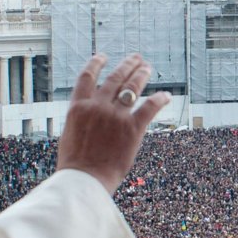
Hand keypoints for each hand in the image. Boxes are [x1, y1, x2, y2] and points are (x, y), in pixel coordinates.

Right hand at [57, 54, 169, 192]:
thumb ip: (81, 119)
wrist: (85, 181)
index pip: (87, 77)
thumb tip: (87, 112)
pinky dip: (160, 99)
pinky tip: (166, 96)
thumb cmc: (75, 165)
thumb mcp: (70, 134)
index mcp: (78, 107)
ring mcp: (116, 116)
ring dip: (141, 75)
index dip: (97, 63)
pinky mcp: (133, 128)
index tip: (104, 56)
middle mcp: (97, 106)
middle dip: (127, 65)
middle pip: (115, 78)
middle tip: (136, 58)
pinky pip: (150, 107)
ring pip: (132, 87)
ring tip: (147, 68)